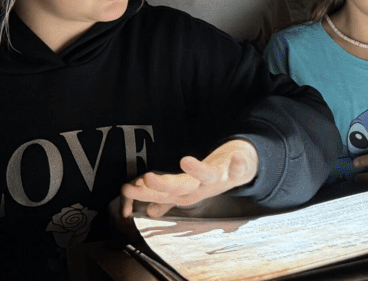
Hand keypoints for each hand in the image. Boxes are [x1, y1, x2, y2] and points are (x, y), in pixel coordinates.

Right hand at [118, 139, 258, 219]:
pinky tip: (236, 155)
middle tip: (145, 178)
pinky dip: (238, 164)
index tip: (125, 188)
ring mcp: (218, 181)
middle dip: (162, 184)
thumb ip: (167, 200)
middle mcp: (200, 189)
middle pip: (179, 188)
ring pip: (206, 177)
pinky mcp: (235, 172)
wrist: (242, 172)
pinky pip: (238, 169)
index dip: (144, 193)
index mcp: (186, 193)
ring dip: (197, 170)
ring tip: (185, 160)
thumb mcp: (188, 191)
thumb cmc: (210, 179)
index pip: (161, 194)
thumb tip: (148, 212)